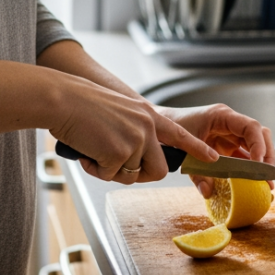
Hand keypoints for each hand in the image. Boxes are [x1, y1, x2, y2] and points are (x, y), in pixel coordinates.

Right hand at [47, 71, 217, 184]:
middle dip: (138, 175)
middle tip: (115, 168)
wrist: (63, 99)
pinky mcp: (119, 153)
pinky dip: (95, 169)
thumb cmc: (81, 105)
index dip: (196, 148)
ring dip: (110, 171)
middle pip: (158, 170)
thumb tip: (130, 158)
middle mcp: (146, 127)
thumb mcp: (118, 112)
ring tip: (93, 151)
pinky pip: (110, 176)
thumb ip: (132, 130)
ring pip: (131, 176)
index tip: (212, 157)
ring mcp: (135, 140)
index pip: (178, 134)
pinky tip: (86, 151)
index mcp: (147, 114)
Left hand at [158, 103, 274, 197]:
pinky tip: (252, 183)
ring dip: (261, 163)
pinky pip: (244, 155)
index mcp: (222, 116)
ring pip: (255, 145)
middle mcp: (230, 123)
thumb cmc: (171, 129)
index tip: (258, 164)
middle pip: (260, 135)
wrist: (160, 126)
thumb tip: (209, 192)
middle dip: (267, 156)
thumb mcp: (183, 150)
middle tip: (267, 178)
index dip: (259, 145)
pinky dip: (249, 168)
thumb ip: (197, 172)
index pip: (251, 127)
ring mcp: (230, 134)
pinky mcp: (227, 145)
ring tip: (264, 183)